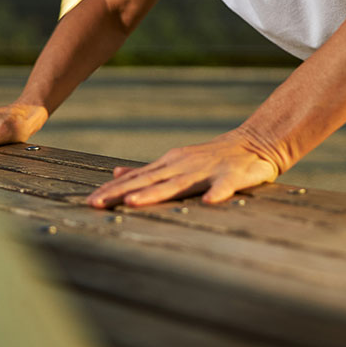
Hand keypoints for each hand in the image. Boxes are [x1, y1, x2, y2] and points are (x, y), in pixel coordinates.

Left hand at [86, 130, 280, 207]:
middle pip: (148, 182)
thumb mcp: (177, 161)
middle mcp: (183, 166)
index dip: (112, 190)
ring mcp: (206, 171)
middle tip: (96, 204)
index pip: (136, 179)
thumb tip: (116, 173)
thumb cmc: (213, 158)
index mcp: (170, 165)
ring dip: (156, 193)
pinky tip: (209, 202)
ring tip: (134, 203)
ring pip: (178, 184)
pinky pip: (225, 186)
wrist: (255, 143)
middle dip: (121, 193)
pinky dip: (217, 193)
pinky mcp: (233, 176)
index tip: (89, 202)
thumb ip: (148, 170)